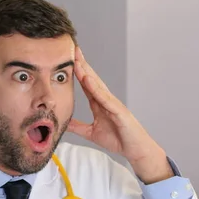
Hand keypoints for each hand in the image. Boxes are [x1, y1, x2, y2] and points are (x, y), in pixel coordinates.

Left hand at [68, 47, 173, 183]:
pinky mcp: (119, 111)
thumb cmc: (118, 139)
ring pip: (97, 85)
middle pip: (91, 79)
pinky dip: (96, 89)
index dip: (78, 72)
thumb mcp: (91, 133)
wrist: (135, 149)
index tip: (69, 59)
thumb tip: (63, 123)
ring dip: (87, 73)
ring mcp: (113, 104)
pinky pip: (105, 98)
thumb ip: (78, 126)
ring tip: (77, 61)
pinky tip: (88, 80)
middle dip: (82, 64)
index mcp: (99, 104)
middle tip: (73, 49)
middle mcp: (106, 100)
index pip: (86, 85)